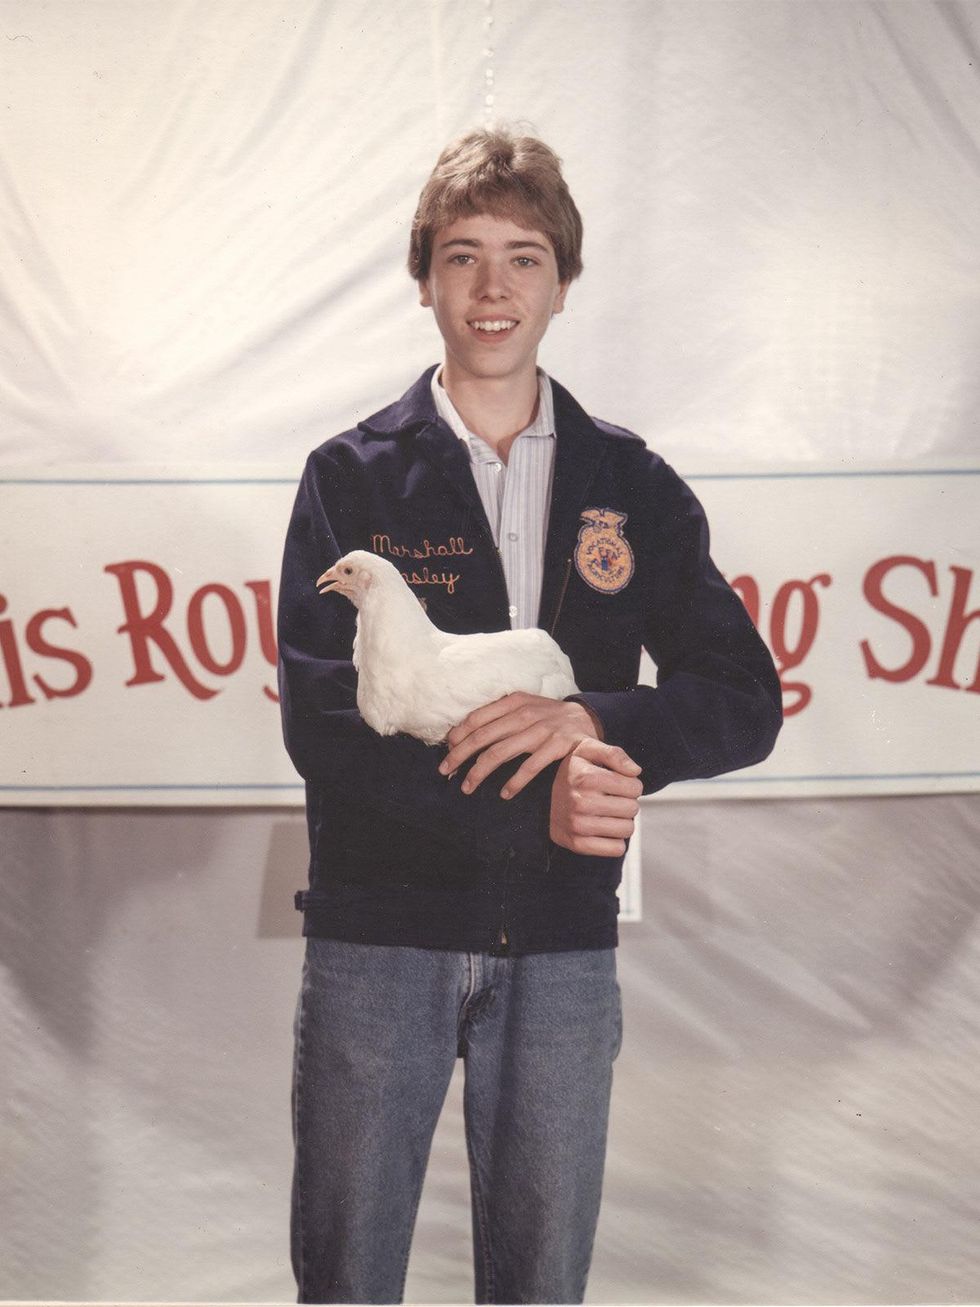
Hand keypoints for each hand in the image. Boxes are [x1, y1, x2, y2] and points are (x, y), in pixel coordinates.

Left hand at [438, 692, 600, 798]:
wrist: (588, 718)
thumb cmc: (547, 716)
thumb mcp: (522, 707)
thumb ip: (497, 717)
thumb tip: (460, 734)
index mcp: (513, 702)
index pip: (477, 718)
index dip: (458, 737)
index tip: (446, 753)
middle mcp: (525, 713)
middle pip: (482, 737)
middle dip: (459, 756)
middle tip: (445, 771)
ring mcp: (542, 729)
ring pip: (500, 752)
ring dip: (479, 772)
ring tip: (466, 787)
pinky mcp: (558, 746)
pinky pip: (530, 766)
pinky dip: (514, 782)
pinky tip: (504, 793)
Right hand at [549, 737, 642, 857]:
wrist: (541, 795)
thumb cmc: (573, 772)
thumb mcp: (589, 751)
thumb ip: (614, 754)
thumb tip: (635, 771)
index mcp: (586, 778)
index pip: (635, 787)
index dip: (631, 785)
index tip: (618, 784)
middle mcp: (580, 802)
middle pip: (632, 808)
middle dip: (627, 803)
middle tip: (612, 799)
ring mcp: (577, 825)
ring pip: (627, 829)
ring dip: (622, 821)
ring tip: (608, 813)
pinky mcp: (577, 844)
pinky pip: (616, 849)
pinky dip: (615, 841)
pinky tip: (604, 829)